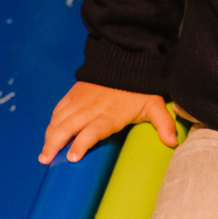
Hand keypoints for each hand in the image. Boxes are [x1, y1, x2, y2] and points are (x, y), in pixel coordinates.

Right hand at [39, 82, 177, 163]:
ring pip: (60, 119)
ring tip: (43, 153)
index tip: (71, 157)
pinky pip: (59, 109)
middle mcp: (92, 108)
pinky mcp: (74, 94)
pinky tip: (48, 134)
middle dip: (55, 143)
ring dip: (50, 135)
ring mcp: (81, 100)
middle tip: (46, 159)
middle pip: (69, 126)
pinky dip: (52, 122)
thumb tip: (174, 143)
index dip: (81, 143)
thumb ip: (163, 123)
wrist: (124, 58)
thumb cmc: (139, 87)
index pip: (93, 130)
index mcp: (110, 114)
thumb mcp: (154, 104)